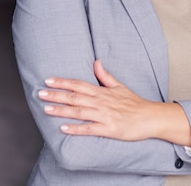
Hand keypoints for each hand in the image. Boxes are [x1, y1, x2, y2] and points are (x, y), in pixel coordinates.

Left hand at [38, 60, 157, 140]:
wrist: (150, 117)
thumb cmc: (135, 103)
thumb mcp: (119, 86)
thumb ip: (105, 76)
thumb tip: (96, 62)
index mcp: (102, 92)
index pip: (78, 84)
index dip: (63, 82)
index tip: (48, 80)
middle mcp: (101, 102)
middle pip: (75, 96)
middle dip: (56, 95)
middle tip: (40, 93)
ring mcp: (104, 115)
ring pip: (79, 111)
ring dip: (62, 110)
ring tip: (46, 109)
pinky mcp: (109, 129)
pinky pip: (90, 129)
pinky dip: (76, 128)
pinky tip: (64, 128)